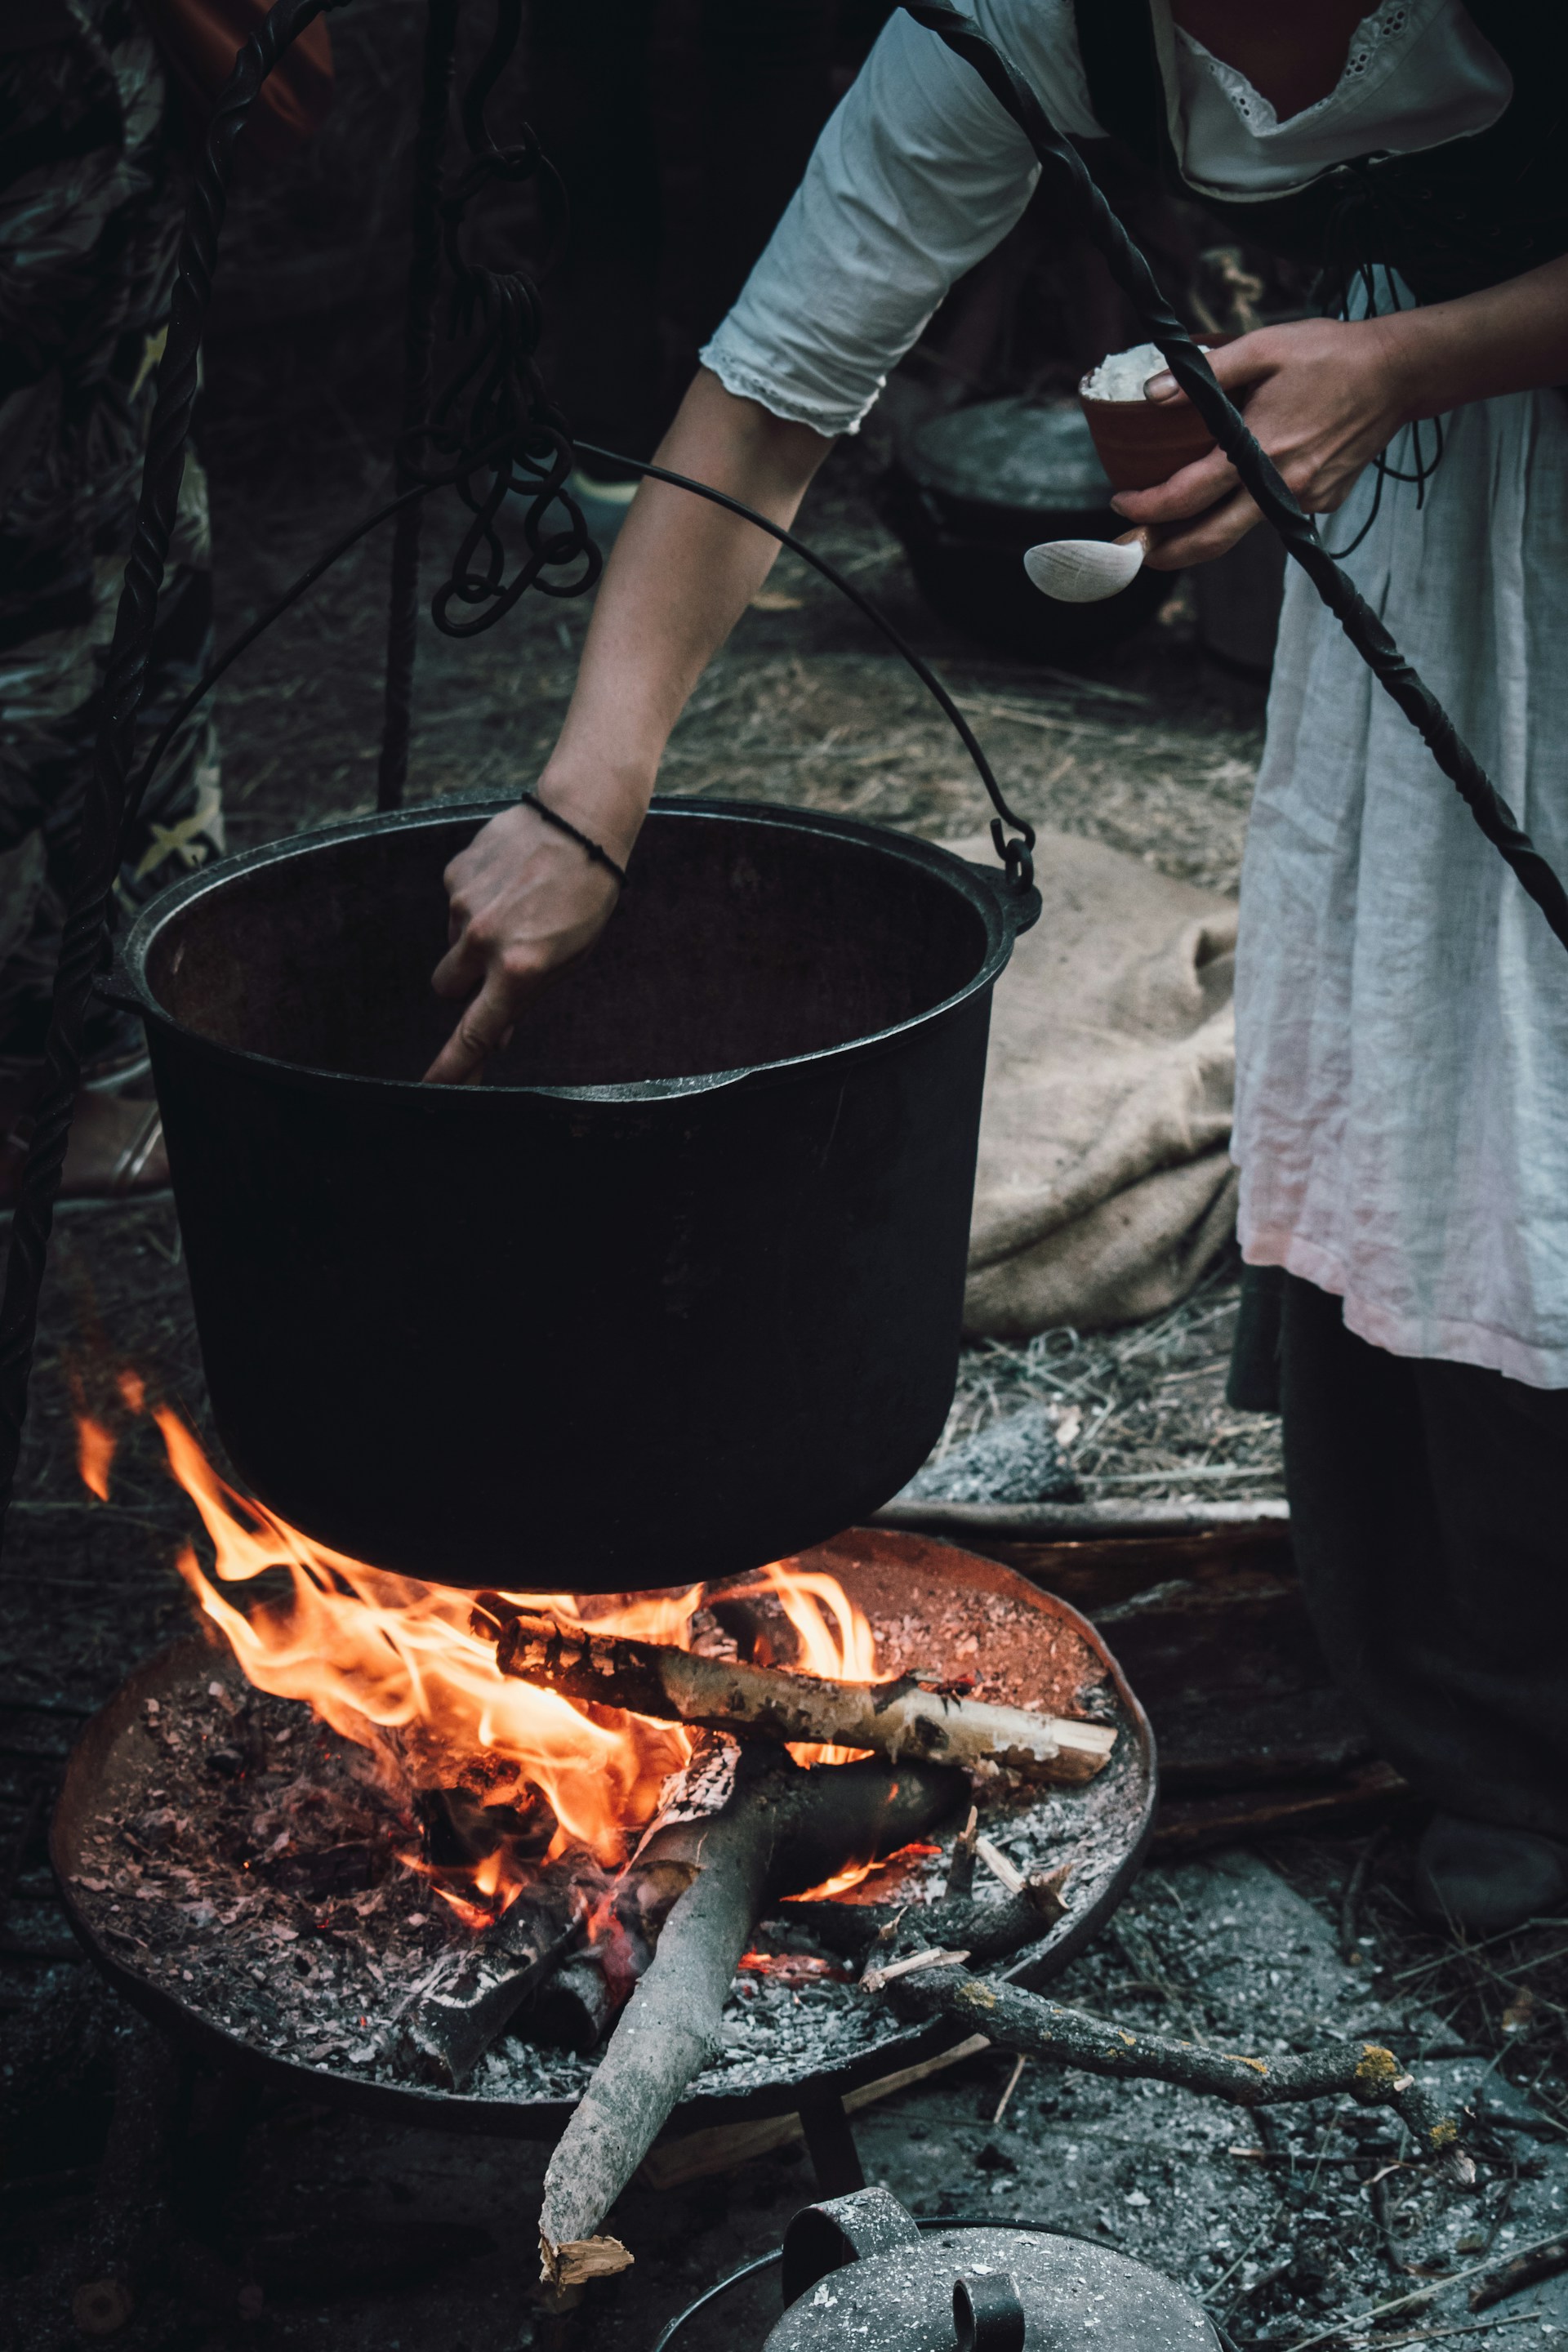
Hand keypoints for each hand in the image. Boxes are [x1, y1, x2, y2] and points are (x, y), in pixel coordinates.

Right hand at [425, 786, 637, 1084]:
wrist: (580, 821)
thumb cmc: (584, 898)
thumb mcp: (568, 959)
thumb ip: (526, 996)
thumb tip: (494, 1034)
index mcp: (519, 970)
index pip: (474, 1033)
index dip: (452, 1066)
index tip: (431, 1088)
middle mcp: (484, 941)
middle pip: (445, 989)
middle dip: (464, 986)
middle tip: (497, 963)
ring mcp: (463, 906)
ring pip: (451, 945)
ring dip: (473, 940)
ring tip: (516, 908)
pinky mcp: (453, 875)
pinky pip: (454, 906)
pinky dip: (476, 902)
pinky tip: (508, 883)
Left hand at [1111, 316, 1414, 567]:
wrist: (1397, 373)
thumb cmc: (1328, 354)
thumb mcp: (1263, 347)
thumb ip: (1204, 373)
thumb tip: (1150, 394)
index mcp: (1258, 450)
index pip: (1187, 496)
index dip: (1147, 509)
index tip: (1121, 505)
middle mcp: (1281, 486)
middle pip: (1211, 540)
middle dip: (1167, 552)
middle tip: (1136, 551)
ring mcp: (1305, 499)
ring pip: (1243, 527)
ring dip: (1207, 528)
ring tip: (1175, 520)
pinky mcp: (1324, 502)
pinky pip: (1276, 511)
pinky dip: (1253, 502)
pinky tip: (1253, 476)